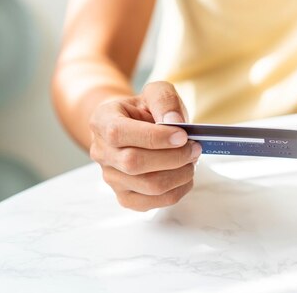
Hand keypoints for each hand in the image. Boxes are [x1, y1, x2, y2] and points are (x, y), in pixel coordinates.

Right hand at [89, 81, 200, 210]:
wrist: (135, 127)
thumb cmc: (146, 109)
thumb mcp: (156, 92)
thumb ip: (164, 100)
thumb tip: (173, 123)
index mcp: (102, 121)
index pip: (119, 133)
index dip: (154, 137)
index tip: (183, 135)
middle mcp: (101, 152)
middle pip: (134, 163)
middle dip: (174, 157)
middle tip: (195, 148)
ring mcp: (111, 177)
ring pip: (148, 186)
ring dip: (180, 174)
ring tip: (192, 160)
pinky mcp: (125, 196)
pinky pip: (152, 203)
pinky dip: (177, 191)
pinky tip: (185, 176)